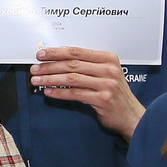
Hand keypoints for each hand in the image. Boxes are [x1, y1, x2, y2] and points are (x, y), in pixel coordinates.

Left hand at [31, 46, 145, 138]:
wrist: (131, 116)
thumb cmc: (115, 94)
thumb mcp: (105, 74)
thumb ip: (86, 66)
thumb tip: (57, 61)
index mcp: (108, 58)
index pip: (77, 51)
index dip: (56, 52)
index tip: (41, 54)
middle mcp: (108, 69)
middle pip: (72, 64)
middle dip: (50, 66)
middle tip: (35, 69)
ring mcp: (107, 84)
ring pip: (72, 78)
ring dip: (51, 79)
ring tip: (38, 80)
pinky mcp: (102, 99)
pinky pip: (75, 94)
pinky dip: (59, 93)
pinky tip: (48, 92)